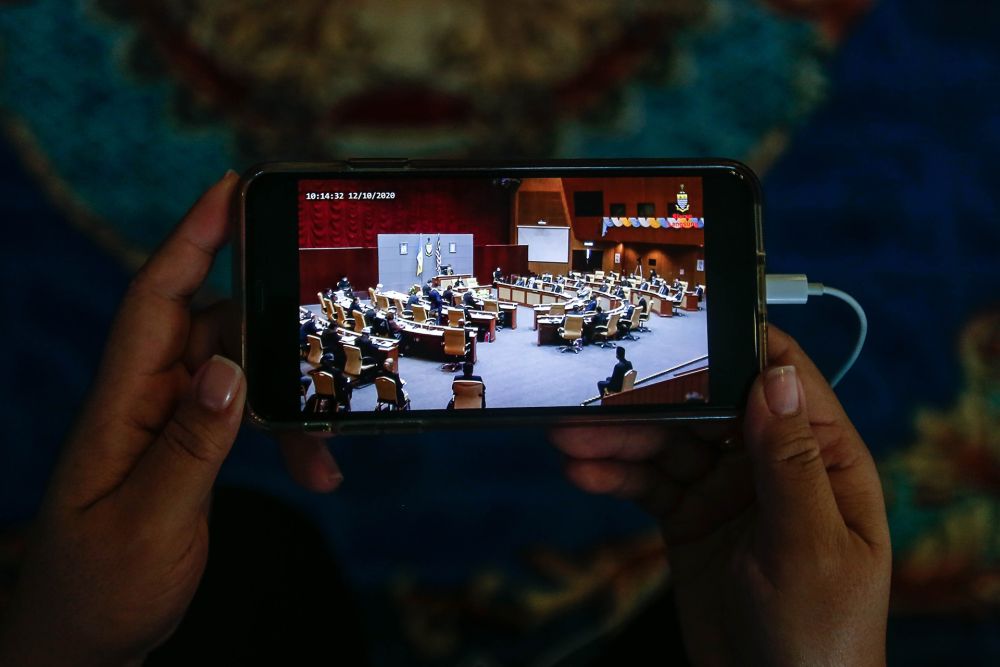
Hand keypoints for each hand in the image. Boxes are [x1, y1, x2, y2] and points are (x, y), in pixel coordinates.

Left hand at [0, 172, 335, 665]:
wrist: (82, 643)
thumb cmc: (99, 590)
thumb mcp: (150, 523)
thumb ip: (190, 445)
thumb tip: (229, 371)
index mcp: (120, 407)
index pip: (155, 303)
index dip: (190, 240)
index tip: (229, 188)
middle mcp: (144, 401)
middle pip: (213, 327)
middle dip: (271, 322)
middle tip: (327, 307)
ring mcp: (168, 423)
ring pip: (241, 374)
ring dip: (289, 399)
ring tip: (326, 448)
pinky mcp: (190, 448)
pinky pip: (245, 417)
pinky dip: (284, 436)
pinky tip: (316, 471)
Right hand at [551, 326, 890, 665]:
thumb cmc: (822, 636)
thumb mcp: (810, 546)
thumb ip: (790, 462)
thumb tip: (775, 377)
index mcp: (824, 459)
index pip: (782, 380)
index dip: (737, 344)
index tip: (684, 320)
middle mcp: (772, 465)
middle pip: (708, 408)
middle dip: (653, 400)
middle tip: (596, 392)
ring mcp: (727, 491)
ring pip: (668, 445)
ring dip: (619, 439)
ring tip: (569, 438)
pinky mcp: (690, 519)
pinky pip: (648, 485)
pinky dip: (615, 476)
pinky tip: (583, 472)